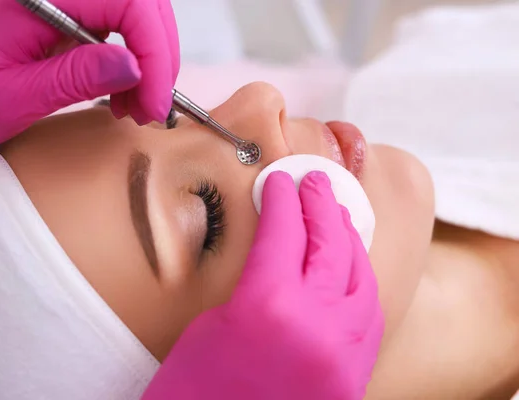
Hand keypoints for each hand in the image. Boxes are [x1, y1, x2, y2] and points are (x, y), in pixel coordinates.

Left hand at [0, 0, 178, 155]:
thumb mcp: (13, 97)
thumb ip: (74, 77)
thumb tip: (135, 66)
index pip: (125, 2)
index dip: (153, 51)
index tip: (154, 101)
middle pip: (141, 4)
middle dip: (159, 58)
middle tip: (152, 109)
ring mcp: (67, 4)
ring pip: (139, 16)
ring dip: (152, 63)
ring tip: (137, 108)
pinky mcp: (71, 20)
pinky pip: (122, 31)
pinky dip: (136, 66)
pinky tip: (125, 95)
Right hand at [142, 171, 383, 399]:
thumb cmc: (191, 394)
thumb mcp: (211, 326)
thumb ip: (253, 284)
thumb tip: (278, 252)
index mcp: (267, 306)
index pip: (283, 230)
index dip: (280, 199)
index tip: (278, 180)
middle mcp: (315, 323)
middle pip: (327, 242)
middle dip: (319, 204)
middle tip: (313, 181)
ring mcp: (343, 350)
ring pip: (358, 274)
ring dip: (345, 236)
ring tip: (334, 212)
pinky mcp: (353, 373)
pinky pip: (368, 311)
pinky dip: (359, 277)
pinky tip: (349, 262)